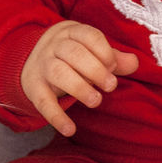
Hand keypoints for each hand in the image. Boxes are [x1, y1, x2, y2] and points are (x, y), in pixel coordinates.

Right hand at [20, 21, 138, 136]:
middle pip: (74, 53)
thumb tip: (134, 62)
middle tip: (111, 86)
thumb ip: (113, 57)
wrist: (28, 56)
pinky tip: (70, 130)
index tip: (113, 67)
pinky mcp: (33, 87)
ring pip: (58, 72)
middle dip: (95, 70)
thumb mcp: (90, 50)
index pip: (89, 36)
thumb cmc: (70, 55)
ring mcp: (42, 66)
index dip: (104, 52)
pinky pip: (43, 101)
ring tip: (96, 101)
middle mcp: (54, 46)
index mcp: (72, 32)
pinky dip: (56, 117)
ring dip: (79, 88)